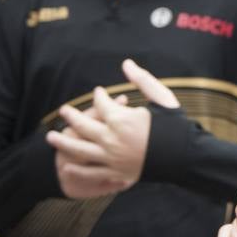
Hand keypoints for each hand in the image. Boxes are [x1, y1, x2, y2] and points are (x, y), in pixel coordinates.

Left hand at [48, 59, 180, 198]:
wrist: (186, 158)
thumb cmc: (176, 126)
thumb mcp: (162, 98)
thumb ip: (142, 80)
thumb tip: (126, 62)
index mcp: (122, 119)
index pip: (102, 104)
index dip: (98, 96)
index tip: (97, 92)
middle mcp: (112, 139)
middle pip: (84, 126)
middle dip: (71, 116)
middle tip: (63, 110)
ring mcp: (112, 158)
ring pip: (80, 150)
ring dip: (64, 142)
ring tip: (50, 137)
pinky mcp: (117, 173)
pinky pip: (92, 172)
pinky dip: (79, 170)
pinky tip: (67, 165)